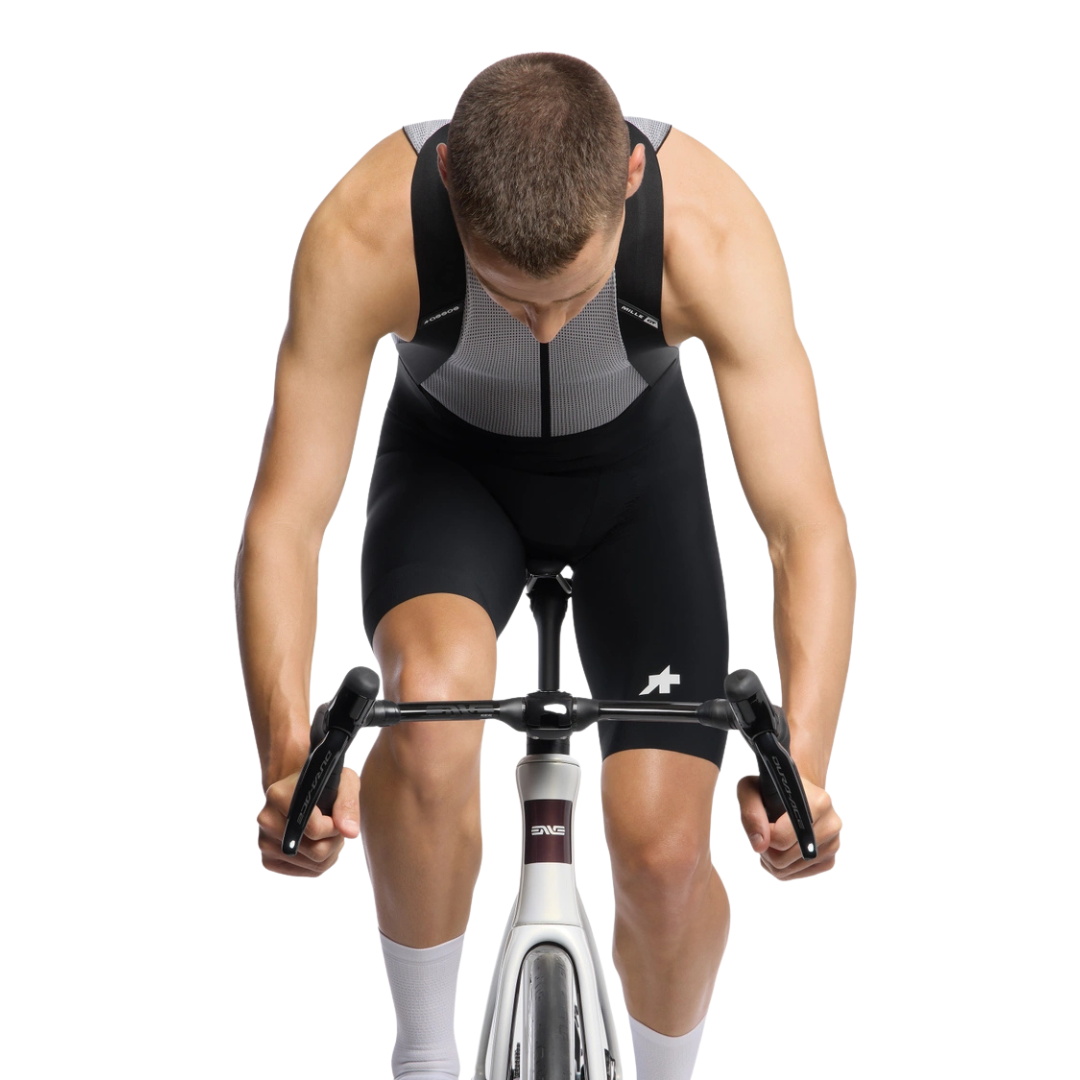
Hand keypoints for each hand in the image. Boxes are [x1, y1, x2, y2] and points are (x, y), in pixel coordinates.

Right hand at [257, 763, 360, 877]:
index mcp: (279, 796)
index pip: (315, 829)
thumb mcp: (344, 782)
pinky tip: (318, 842)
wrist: (303, 792)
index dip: (335, 826)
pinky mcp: (269, 860)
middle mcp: (266, 820)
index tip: (336, 815)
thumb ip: (348, 804)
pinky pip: (309, 872)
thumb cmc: (325, 785)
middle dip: (335, 840)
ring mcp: (265, 842)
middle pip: (317, 851)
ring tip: (326, 831)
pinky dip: (322, 861)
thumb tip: (350, 832)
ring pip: (316, 865)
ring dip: (331, 851)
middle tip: (334, 824)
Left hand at [736, 773, 841, 879]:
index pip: (780, 838)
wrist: (794, 794)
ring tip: (772, 837)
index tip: (764, 820)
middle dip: (765, 849)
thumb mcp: (750, 789)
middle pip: (782, 859)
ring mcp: (833, 844)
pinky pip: (795, 876)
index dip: (763, 833)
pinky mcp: (829, 860)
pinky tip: (782, 847)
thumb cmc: (772, 789)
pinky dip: (782, 866)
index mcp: (818, 802)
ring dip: (771, 859)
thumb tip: (760, 845)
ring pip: (787, 871)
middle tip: (765, 831)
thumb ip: (751, 813)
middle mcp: (831, 824)